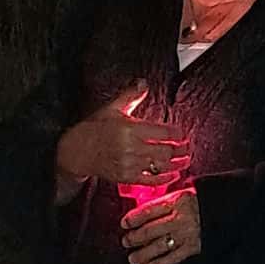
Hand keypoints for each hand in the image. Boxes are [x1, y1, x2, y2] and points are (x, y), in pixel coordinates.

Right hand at [55, 82, 189, 189]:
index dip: (177, 134)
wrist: (77, 151)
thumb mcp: (112, 108)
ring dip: (177, 165)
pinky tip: (173, 176)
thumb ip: (131, 95)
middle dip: (180, 150)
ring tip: (185, 161)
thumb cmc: (95, 128)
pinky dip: (164, 179)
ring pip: (160, 166)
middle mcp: (131, 148)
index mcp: (130, 129)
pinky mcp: (126, 178)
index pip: (162, 132)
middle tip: (188, 148)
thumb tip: (144, 82)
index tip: (183, 133)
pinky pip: (149, 181)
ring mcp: (129, 164)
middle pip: (165, 151)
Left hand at [120, 188, 200, 263]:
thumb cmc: (200, 201)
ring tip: (134, 258)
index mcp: (176, 201)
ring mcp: (187, 233)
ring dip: (143, 254)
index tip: (125, 223)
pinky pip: (174, 257)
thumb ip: (162, 202)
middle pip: (151, 229)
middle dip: (135, 238)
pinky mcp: (194, 246)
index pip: (149, 210)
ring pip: (160, 246)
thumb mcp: (181, 194)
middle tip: (126, 241)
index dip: (133, 218)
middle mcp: (180, 218)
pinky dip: (161, 263)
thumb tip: (141, 212)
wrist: (223, 209)